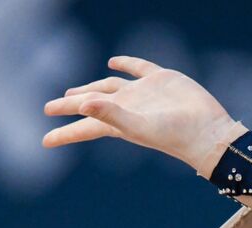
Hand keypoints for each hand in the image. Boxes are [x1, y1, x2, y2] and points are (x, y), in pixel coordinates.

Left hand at [42, 57, 241, 177]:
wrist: (206, 129)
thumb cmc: (171, 134)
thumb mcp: (135, 126)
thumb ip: (108, 114)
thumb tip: (81, 105)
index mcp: (116, 123)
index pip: (83, 127)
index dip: (64, 133)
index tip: (44, 141)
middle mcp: (126, 108)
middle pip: (91, 105)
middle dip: (70, 106)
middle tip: (50, 108)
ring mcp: (143, 93)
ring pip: (110, 87)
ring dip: (93, 88)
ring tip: (75, 93)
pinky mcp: (161, 80)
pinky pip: (138, 69)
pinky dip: (125, 64)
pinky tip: (114, 62)